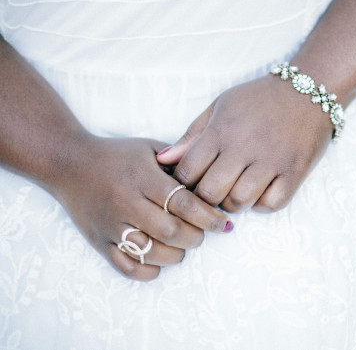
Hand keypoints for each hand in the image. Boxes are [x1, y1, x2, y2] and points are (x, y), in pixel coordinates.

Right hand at [50, 135, 232, 280]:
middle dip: (196, 237)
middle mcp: (127, 203)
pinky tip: (160, 260)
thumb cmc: (117, 155)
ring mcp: (112, 225)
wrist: (68, 163)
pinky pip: (127, 267)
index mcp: (144, 179)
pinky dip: (149, 270)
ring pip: (152, 252)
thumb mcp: (149, 148)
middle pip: (172, 231)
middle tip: (204, 233)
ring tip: (184, 245)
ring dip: (176, 254)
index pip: (185, 204)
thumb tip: (212, 179)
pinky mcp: (99, 242)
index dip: (209, 217)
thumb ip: (179, 162)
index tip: (224, 223)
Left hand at [156, 75, 332, 213]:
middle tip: (213, 191)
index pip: (188, 171)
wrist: (310, 90)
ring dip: (233, 203)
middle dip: (206, 198)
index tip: (193, 181)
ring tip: (236, 191)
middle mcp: (245, 147)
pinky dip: (262, 203)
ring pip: (239, 202)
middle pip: (210, 193)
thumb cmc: (261, 98)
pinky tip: (261, 190)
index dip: (184, 182)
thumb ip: (193, 135)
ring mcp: (272, 161)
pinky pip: (271, 204)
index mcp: (222, 130)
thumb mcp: (222, 106)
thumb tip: (163, 160)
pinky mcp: (295, 172)